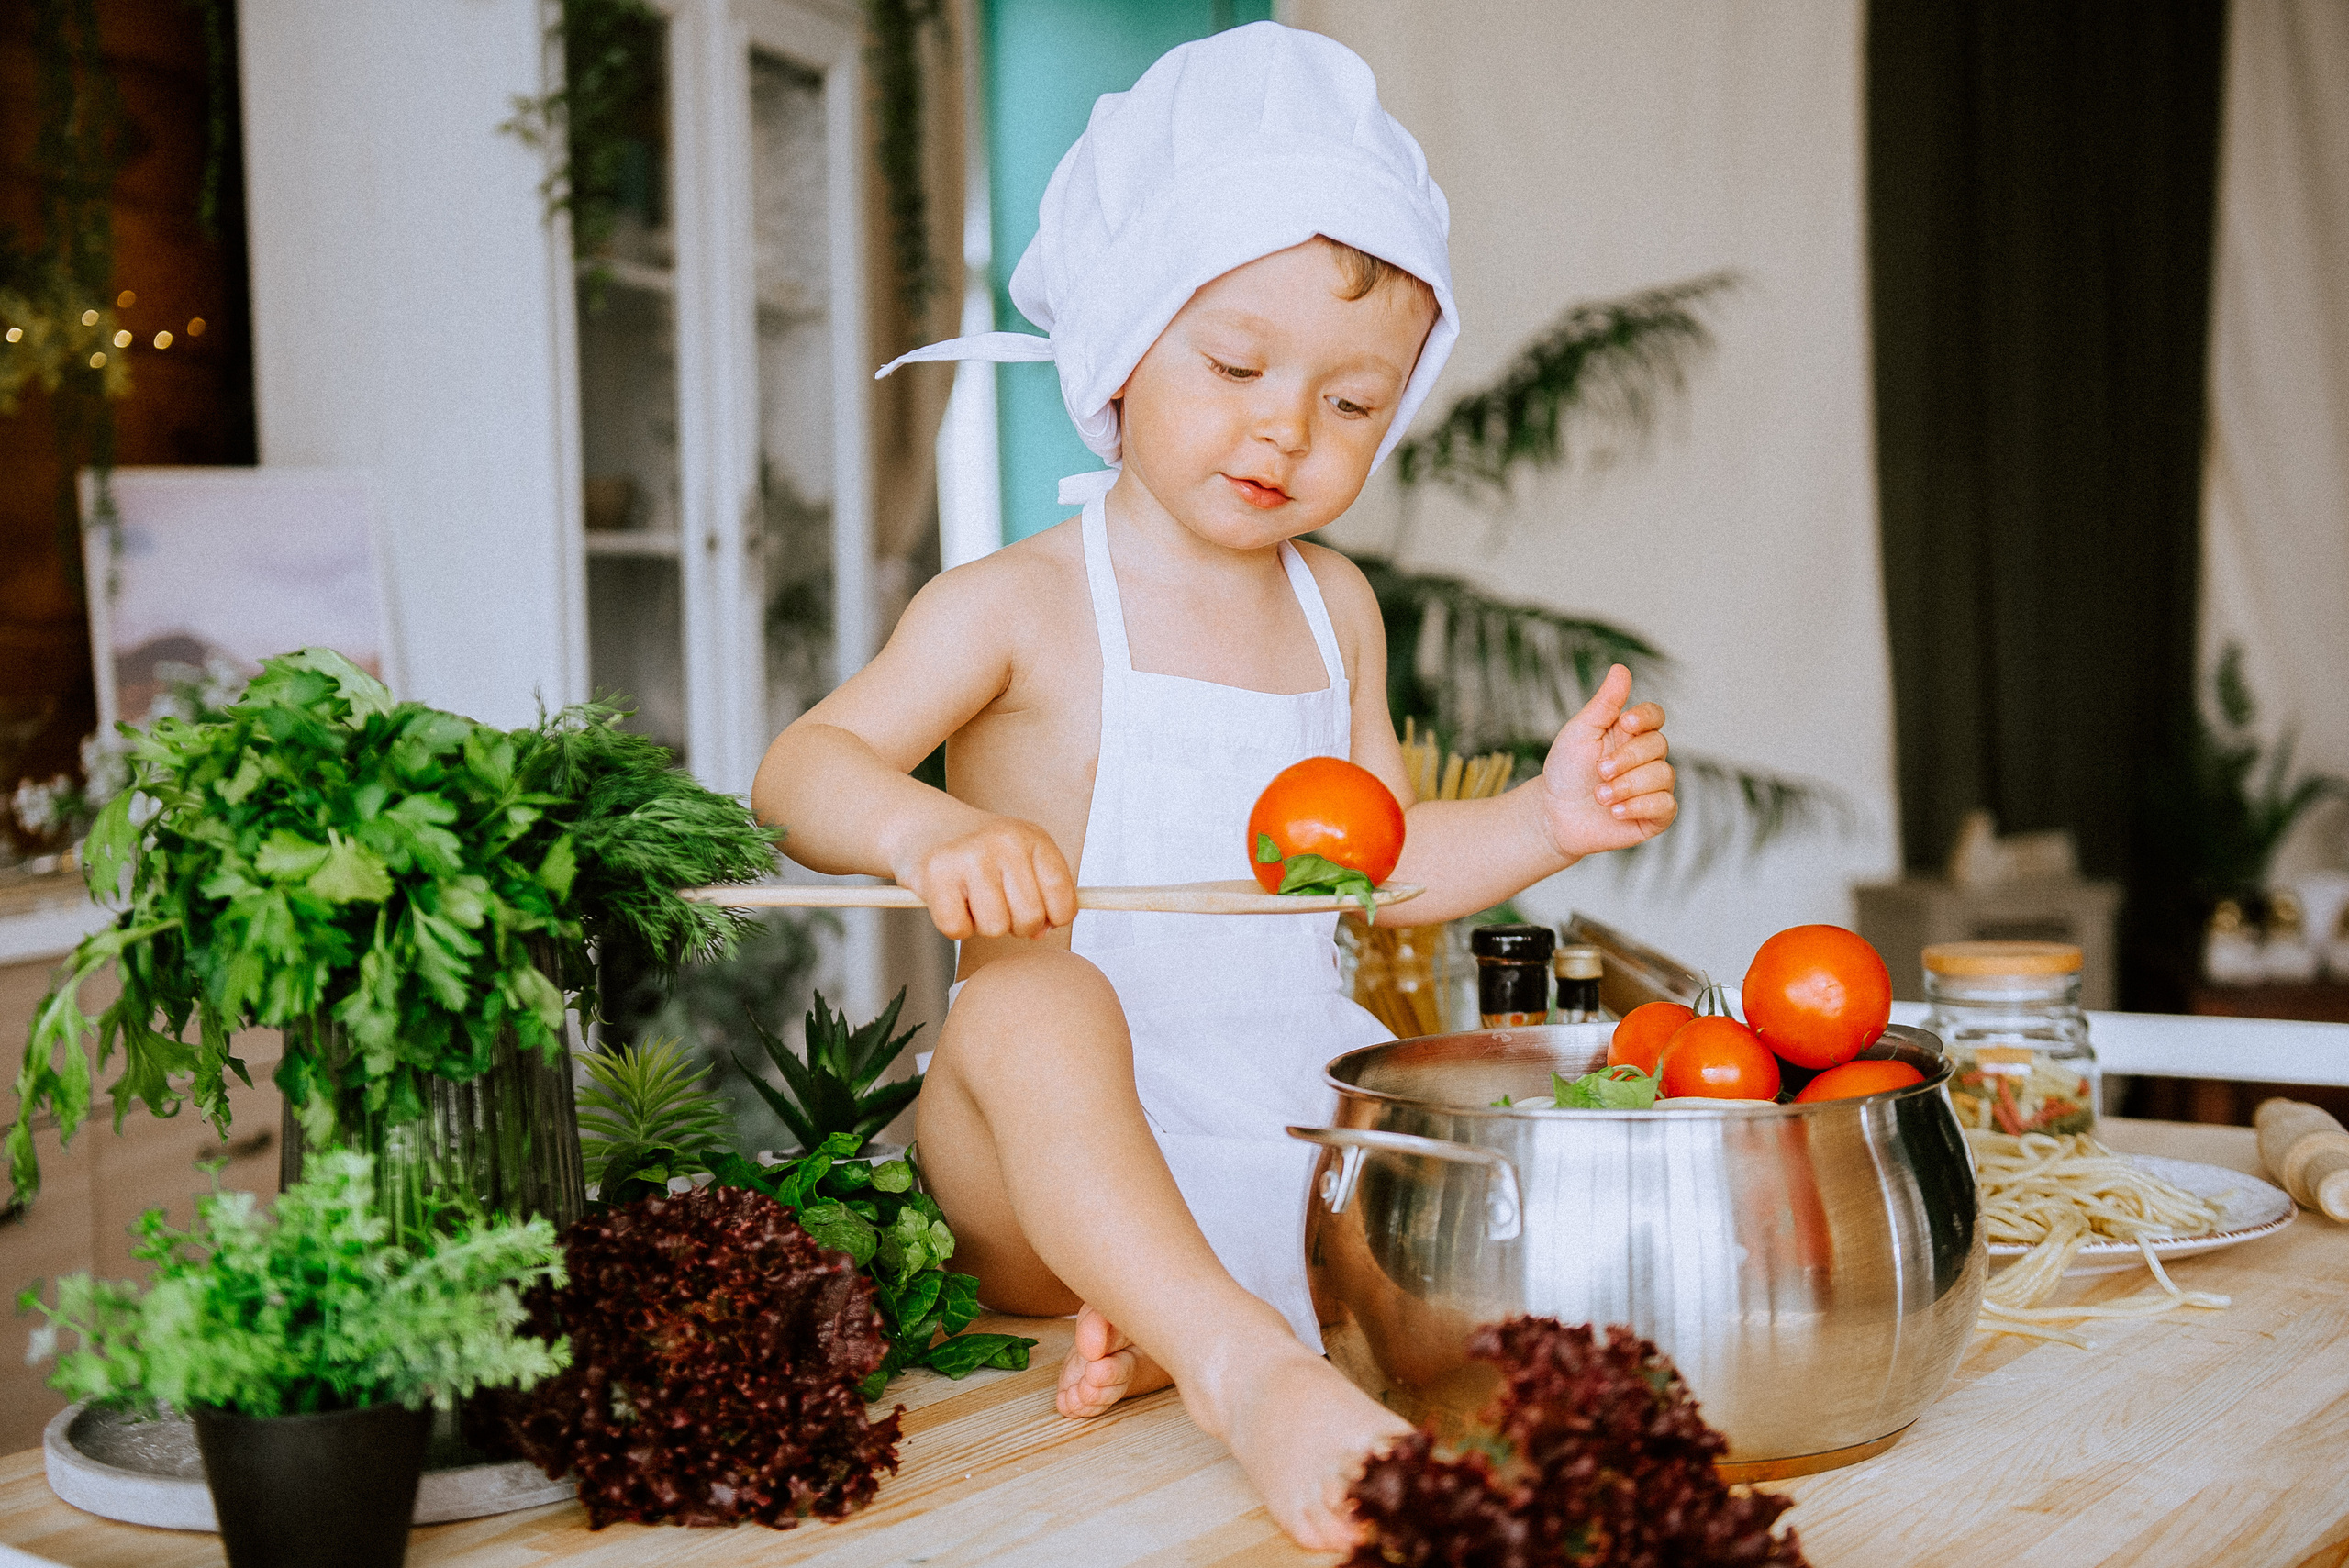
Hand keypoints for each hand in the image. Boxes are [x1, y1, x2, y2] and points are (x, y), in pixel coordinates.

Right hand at [892, 813, 1076, 939]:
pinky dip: (953, 925)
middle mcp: (1006, 842)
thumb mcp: (1021, 858)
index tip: (1036, 911)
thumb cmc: (979, 851)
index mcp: (1034, 838)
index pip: (1063, 900)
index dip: (1052, 918)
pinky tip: (951, 900)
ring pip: (995, 928)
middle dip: (1014, 924)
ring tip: (971, 899)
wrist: (925, 825)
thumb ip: (1042, 894)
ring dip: (982, 924)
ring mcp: (970, 856)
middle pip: (1030, 918)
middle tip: (997, 904)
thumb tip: (1041, 932)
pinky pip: (957, 929)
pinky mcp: (936, 873)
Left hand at [1537, 664, 1675, 858]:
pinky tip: (1615, 812)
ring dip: (1627, 786)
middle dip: (1626, 759)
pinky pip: (1666, 805)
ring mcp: (1654, 786)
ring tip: (1600, 796)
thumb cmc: (1566, 770)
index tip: (1627, 723)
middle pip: (1659, 745)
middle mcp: (1647, 758)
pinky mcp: (1656, 815)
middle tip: (1599, 771)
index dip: (1646, 717)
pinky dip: (1639, 806)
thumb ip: (1604, 703)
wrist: (1555, 815)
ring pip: (1663, 775)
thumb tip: (1621, 668)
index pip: (1655, 716)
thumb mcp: (1581, 732)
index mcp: (1630, 733)